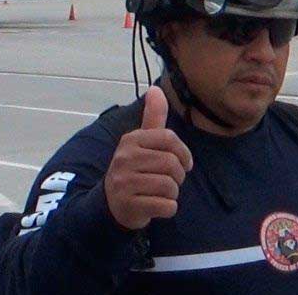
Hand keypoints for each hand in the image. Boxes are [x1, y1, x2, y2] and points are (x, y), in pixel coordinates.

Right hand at [104, 86, 193, 229]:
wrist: (112, 203)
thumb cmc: (134, 169)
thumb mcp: (141, 141)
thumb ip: (153, 117)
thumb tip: (156, 89)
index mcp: (131, 140)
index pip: (169, 139)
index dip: (184, 153)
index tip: (184, 163)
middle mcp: (125, 158)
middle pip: (172, 164)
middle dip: (178, 177)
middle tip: (169, 180)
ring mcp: (124, 182)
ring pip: (170, 186)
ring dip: (172, 193)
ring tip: (159, 193)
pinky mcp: (129, 204)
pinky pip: (166, 206)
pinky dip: (168, 209)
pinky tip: (156, 205)